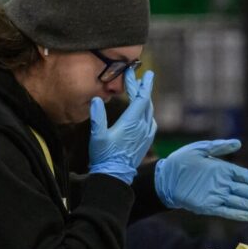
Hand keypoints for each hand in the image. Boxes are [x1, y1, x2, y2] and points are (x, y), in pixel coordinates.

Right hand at [89, 68, 156, 184]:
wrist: (114, 176)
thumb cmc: (104, 156)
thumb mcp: (97, 135)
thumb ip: (97, 116)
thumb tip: (97, 99)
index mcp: (132, 123)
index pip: (141, 98)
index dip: (141, 84)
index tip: (142, 72)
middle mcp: (142, 127)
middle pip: (146, 102)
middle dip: (142, 87)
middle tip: (138, 75)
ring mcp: (146, 135)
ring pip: (149, 111)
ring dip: (145, 99)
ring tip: (140, 90)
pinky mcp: (146, 141)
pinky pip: (151, 121)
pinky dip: (147, 111)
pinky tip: (143, 112)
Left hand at [154, 139, 247, 220]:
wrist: (164, 177)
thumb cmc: (182, 161)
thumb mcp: (200, 149)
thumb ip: (219, 147)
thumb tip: (238, 143)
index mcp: (223, 170)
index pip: (246, 176)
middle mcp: (223, 184)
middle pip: (247, 191)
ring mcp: (216, 195)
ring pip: (240, 202)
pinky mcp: (207, 206)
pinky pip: (224, 210)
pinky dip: (236, 213)